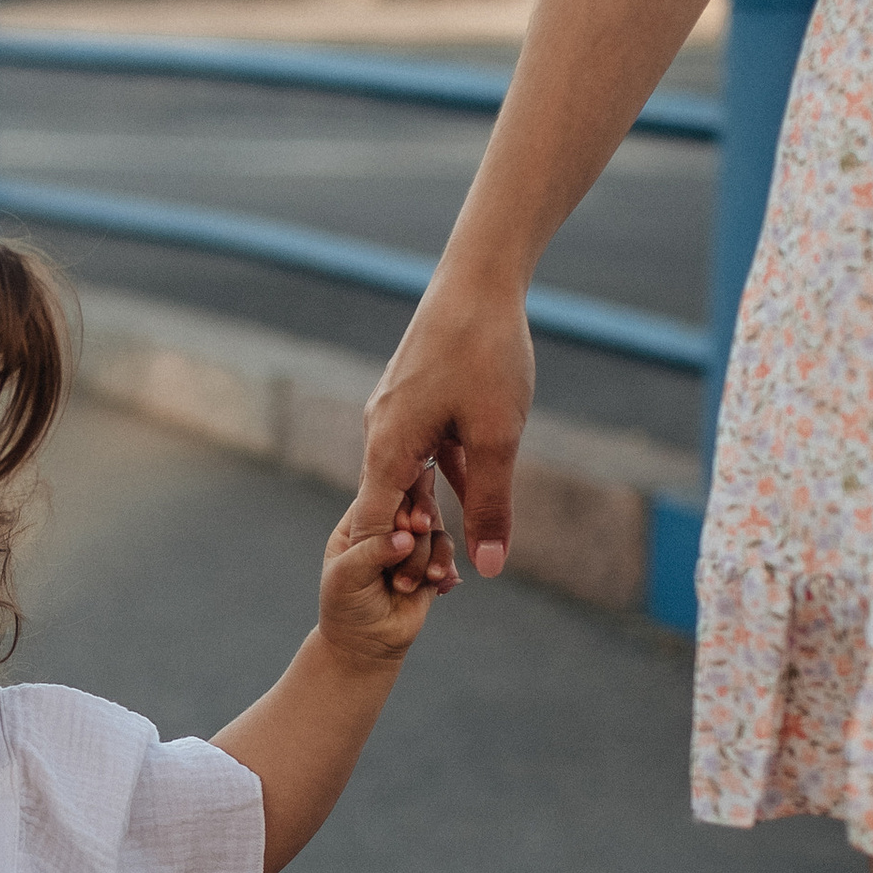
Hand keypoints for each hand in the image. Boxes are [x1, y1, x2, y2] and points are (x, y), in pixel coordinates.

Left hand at [317, 471, 456, 668]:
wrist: (366, 645)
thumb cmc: (346, 607)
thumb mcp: (347, 576)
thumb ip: (373, 551)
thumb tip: (406, 536)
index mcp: (358, 520)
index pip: (381, 490)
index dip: (397, 498)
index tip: (402, 521)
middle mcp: (387, 526)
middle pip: (415, 500)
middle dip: (418, 521)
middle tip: (413, 535)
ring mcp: (412, 543)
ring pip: (433, 526)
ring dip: (423, 553)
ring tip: (404, 584)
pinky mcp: (431, 563)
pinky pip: (446, 550)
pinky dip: (441, 564)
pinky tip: (432, 582)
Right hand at [354, 266, 535, 578]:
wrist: (480, 277)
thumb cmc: (486, 353)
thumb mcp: (497, 438)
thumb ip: (490, 505)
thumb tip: (489, 567)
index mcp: (387, 446)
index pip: (376, 524)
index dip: (395, 563)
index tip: (418, 594)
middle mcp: (380, 430)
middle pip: (390, 503)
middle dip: (416, 544)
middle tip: (446, 584)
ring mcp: (396, 411)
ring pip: (409, 475)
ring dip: (432, 509)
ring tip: (455, 550)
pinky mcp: (415, 396)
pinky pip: (423, 447)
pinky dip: (443, 473)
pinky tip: (469, 488)